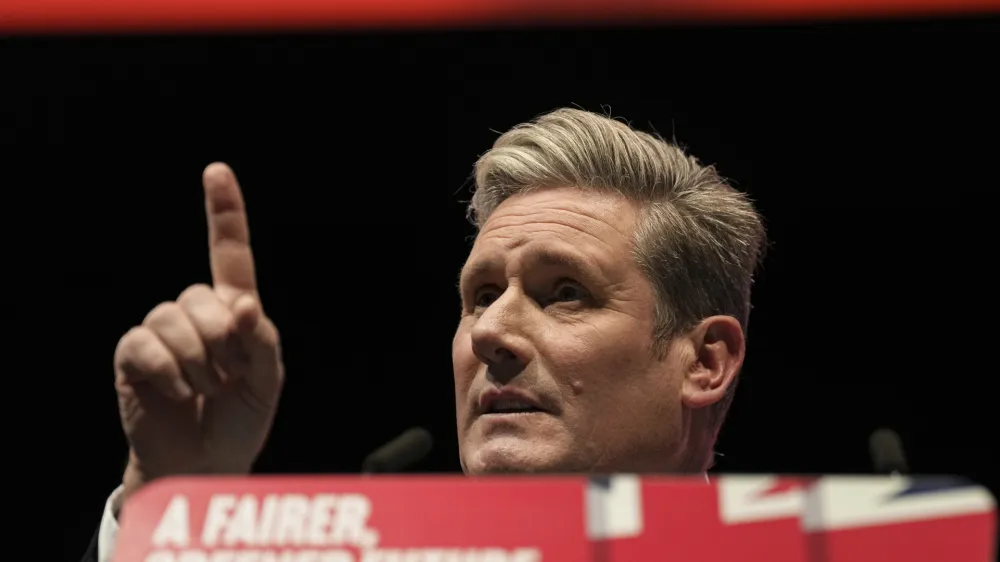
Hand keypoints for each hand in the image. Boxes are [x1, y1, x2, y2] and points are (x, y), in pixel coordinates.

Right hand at [114, 163, 282, 503]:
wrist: (203, 461)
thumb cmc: (240, 418)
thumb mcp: (268, 381)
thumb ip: (261, 340)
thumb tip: (241, 305)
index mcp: (234, 311)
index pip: (230, 253)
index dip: (224, 212)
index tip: (217, 171)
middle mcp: (196, 312)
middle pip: (203, 295)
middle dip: (221, 342)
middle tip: (228, 378)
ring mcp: (162, 330)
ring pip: (173, 318)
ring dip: (196, 361)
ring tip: (204, 389)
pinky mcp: (134, 353)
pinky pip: (145, 343)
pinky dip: (167, 371)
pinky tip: (176, 391)